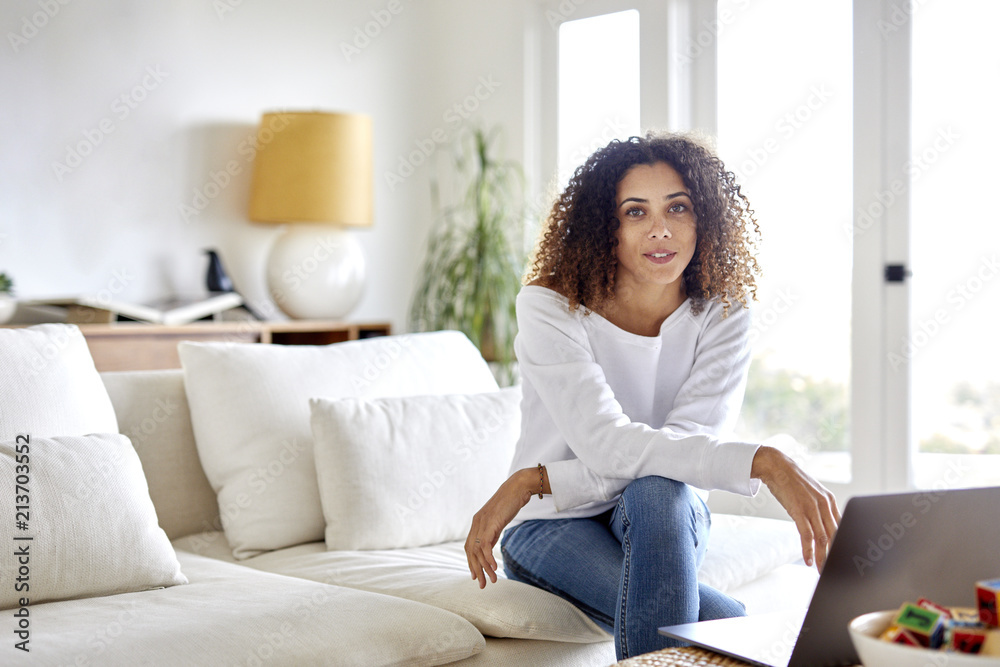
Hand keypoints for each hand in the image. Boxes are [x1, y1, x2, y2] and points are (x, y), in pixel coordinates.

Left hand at [465, 467, 545, 588]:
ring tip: (492, 579)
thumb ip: (493, 531)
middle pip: (470, 551)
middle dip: (476, 569)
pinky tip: (494, 568)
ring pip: (477, 551)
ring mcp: (482, 522)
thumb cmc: (511, 501)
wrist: (519, 487)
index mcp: (477, 522)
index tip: (476, 575)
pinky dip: (488, 559)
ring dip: (484, 568)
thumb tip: (490, 544)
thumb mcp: (499, 519)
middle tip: (482, 584)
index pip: (469, 546)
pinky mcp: (491, 523)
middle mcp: (477, 522)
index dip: (471, 562)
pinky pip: (485, 545)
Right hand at [751, 446, 840, 571]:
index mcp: (830, 501)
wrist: (776, 466)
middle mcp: (825, 504)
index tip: (843, 559)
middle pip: (834, 535)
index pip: (842, 527)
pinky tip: (808, 560)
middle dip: (836, 555)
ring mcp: (812, 507)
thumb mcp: (810, 495)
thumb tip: (823, 526)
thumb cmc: (791, 482)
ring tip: (823, 570)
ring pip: (822, 538)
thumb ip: (819, 509)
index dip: (843, 545)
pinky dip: (808, 550)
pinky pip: (806, 535)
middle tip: (836, 570)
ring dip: (823, 557)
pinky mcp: (799, 510)